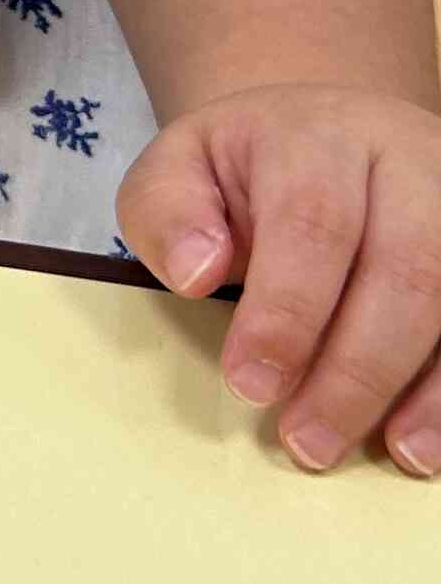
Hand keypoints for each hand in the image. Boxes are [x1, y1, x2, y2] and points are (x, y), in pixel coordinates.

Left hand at [118, 85, 440, 474]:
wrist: (332, 130)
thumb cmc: (250, 167)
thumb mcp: (183, 169)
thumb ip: (168, 213)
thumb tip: (196, 273)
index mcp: (318, 135)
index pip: (312, 220)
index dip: (285, 311)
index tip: (250, 384)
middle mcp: (407, 163)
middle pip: (405, 266)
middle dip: (357, 366)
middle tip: (306, 440)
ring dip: (427, 387)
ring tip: (389, 453)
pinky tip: (426, 442)